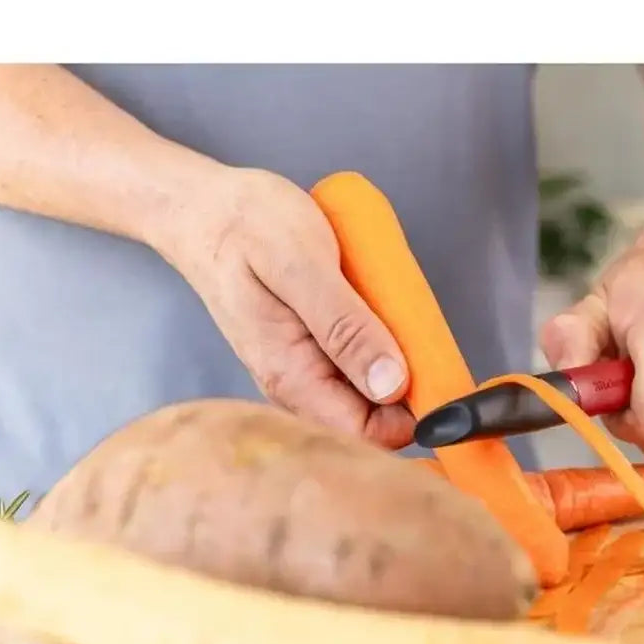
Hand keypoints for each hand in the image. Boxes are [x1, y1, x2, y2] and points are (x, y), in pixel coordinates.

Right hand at [157, 167, 414, 447]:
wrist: (204, 208)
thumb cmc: (245, 227)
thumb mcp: (301, 266)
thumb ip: (345, 327)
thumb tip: (391, 385)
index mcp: (292, 377)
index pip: (366, 435)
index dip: (411, 417)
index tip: (439, 378)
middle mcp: (298, 385)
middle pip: (374, 419)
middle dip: (410, 387)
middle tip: (419, 332)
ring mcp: (306, 368)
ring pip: (372, 391)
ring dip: (399, 361)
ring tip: (394, 310)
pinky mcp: (315, 348)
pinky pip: (361, 362)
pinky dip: (383, 342)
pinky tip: (381, 308)